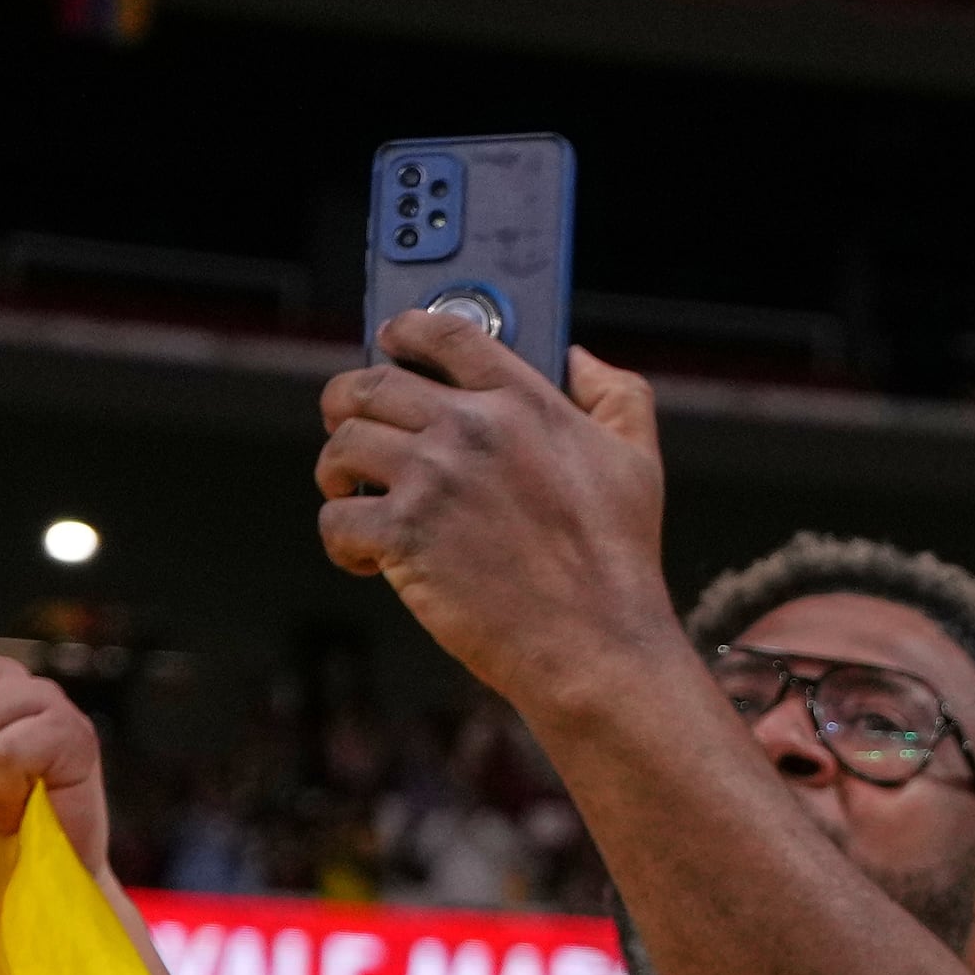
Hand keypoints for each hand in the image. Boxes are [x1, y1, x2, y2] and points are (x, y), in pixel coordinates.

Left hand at [315, 315, 686, 717]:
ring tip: (355, 497)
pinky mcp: (403, 535)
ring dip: (337, 472)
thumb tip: (581, 359)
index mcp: (524, 402)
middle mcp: (471, 428)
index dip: (404, 330)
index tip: (388, 339)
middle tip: (350, 426)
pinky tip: (366, 558)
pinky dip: (340, 540)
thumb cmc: (619, 561)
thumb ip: (618, 395)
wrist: (597, 645)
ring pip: (342, 447)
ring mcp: (433, 479)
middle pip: (371, 383)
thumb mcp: (638, 461)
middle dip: (347, 402)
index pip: (445, 334)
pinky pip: (335, 519)